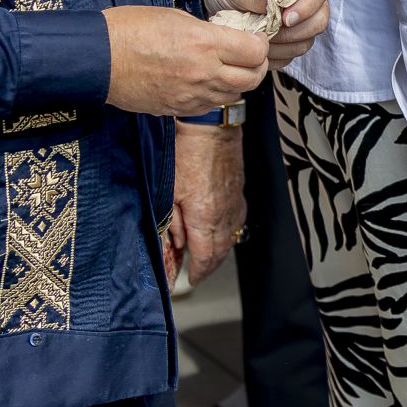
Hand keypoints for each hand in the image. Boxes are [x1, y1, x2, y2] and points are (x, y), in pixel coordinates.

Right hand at [104, 6, 270, 116]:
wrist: (96, 58)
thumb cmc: (129, 29)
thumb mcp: (176, 17)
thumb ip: (208, 31)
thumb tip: (228, 39)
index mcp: (204, 44)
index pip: (255, 51)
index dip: (259, 44)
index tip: (253, 39)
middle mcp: (203, 72)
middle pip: (252, 78)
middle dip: (257, 66)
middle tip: (249, 56)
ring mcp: (191, 94)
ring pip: (234, 94)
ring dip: (237, 82)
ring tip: (227, 68)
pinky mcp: (178, 108)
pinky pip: (210, 105)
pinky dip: (215, 94)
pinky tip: (205, 81)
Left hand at [170, 122, 245, 286]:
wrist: (212, 127)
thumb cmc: (186, 152)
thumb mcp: (167, 191)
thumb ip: (173, 223)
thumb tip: (177, 244)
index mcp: (206, 217)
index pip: (205, 256)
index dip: (197, 272)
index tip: (189, 279)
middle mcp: (225, 213)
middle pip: (221, 251)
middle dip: (209, 267)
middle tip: (196, 274)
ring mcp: (235, 202)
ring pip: (231, 237)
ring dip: (219, 252)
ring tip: (207, 258)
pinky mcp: (238, 191)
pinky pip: (237, 221)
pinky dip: (229, 233)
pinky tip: (221, 231)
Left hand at [201, 0, 329, 65]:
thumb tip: (272, 6)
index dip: (306, 7)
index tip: (285, 19)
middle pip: (319, 19)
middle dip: (295, 31)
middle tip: (270, 32)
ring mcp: (300, 18)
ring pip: (308, 39)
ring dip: (284, 45)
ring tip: (259, 38)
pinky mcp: (290, 37)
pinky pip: (292, 53)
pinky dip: (276, 54)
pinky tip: (258, 47)